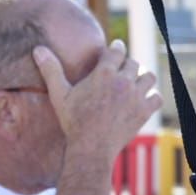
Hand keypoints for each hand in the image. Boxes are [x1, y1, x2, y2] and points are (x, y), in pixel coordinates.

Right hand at [34, 41, 160, 159]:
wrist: (91, 147)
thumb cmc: (73, 121)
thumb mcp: (59, 94)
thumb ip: (51, 70)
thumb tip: (38, 49)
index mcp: (103, 73)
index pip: (117, 50)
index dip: (117, 48)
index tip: (117, 47)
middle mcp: (123, 81)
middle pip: (134, 63)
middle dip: (128, 65)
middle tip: (124, 69)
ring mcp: (136, 96)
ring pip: (149, 77)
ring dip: (143, 78)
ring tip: (137, 82)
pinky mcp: (144, 112)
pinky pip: (157, 97)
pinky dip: (153, 97)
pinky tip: (145, 99)